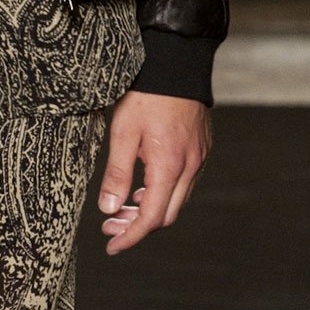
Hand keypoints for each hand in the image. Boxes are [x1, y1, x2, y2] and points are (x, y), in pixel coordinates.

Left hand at [98, 92, 210, 254]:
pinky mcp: (201, 149)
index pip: (150, 218)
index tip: (112, 246)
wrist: (177, 62)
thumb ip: (116, 174)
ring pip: (176, 200)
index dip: (130, 237)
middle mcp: (189, 167)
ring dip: (150, 210)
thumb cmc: (147, 94)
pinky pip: (184, 184)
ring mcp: (199, 158)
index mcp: (169, 167)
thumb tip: (108, 209)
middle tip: (110, 227)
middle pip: (166, 215)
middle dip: (137, 227)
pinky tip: (143, 187)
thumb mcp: (122, 132)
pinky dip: (163, 193)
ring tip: (122, 208)